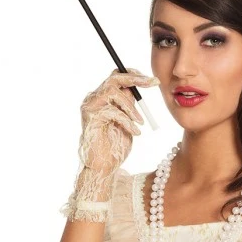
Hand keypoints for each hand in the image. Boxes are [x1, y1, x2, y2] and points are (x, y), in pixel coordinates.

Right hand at [60, 67, 159, 221]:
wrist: (104, 166)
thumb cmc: (115, 144)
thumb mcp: (127, 119)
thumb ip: (128, 103)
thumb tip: (138, 85)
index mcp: (102, 97)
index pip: (116, 76)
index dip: (134, 74)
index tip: (152, 80)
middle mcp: (93, 99)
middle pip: (114, 79)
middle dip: (136, 79)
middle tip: (152, 83)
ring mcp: (89, 108)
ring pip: (113, 93)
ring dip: (131, 107)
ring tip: (140, 122)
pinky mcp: (90, 119)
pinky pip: (112, 112)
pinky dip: (127, 121)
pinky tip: (135, 132)